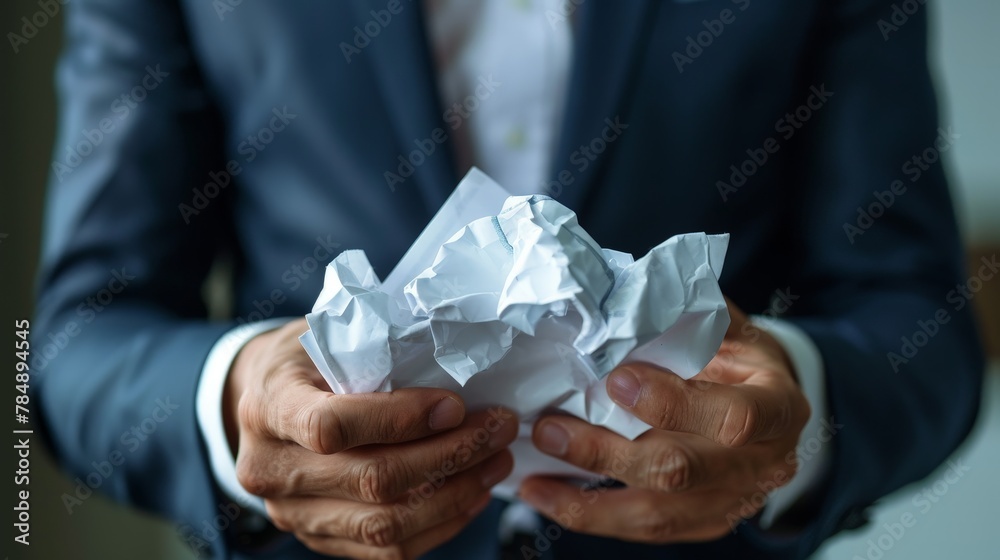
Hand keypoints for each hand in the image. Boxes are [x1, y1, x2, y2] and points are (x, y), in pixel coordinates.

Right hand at [225, 319, 517, 558]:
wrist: (261, 400)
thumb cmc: (306, 359)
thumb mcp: (326, 336)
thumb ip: (372, 352)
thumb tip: (454, 362)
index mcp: (268, 407)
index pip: (331, 426)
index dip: (399, 419)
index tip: (454, 404)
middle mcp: (271, 469)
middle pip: (371, 479)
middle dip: (449, 455)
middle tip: (498, 428)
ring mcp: (292, 513)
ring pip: (384, 524)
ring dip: (454, 495)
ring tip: (496, 462)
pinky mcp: (319, 538)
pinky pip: (387, 550)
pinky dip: (439, 524)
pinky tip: (473, 494)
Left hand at [518, 300, 809, 542]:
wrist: (774, 409)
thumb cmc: (745, 362)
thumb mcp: (735, 331)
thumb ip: (692, 320)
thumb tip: (629, 299)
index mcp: (778, 408)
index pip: (734, 419)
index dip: (672, 404)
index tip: (617, 379)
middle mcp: (761, 464)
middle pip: (681, 471)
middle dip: (608, 452)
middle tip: (550, 429)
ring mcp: (733, 501)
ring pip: (656, 513)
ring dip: (587, 497)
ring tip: (533, 478)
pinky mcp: (704, 523)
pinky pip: (644, 530)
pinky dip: (591, 515)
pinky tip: (547, 497)